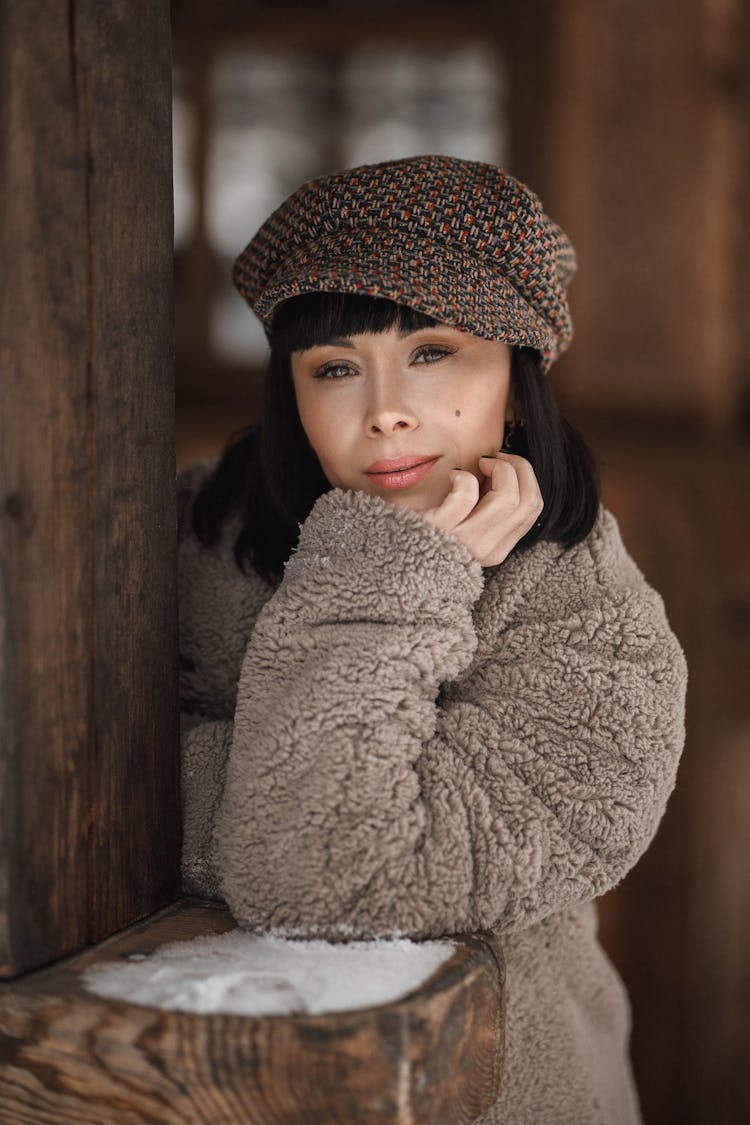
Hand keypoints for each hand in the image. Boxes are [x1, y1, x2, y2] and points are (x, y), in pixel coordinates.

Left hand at [421, 453, 543, 566]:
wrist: (391, 554)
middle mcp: (485, 550)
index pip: (533, 508)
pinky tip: (452, 475)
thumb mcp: (466, 524)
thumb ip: (489, 504)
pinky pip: (466, 493)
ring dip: (497, 469)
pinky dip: (463, 476)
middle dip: (517, 467)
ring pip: (507, 497)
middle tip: (493, 460)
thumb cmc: (427, 530)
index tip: (505, 465)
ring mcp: (464, 542)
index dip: (525, 477)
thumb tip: (506, 468)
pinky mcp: (440, 528)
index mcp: (497, 549)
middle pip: (527, 500)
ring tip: (477, 465)